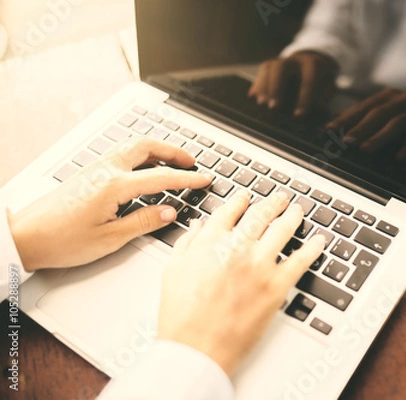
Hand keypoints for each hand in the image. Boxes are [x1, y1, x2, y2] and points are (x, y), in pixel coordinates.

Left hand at [8, 138, 211, 271]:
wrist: (25, 236)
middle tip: (191, 160)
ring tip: (173, 161)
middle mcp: (106, 170)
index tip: (204, 178)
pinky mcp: (88, 173)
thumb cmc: (61, 240)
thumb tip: (169, 211)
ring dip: (157, 150)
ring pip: (133, 147)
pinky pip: (121, 154)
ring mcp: (95, 168)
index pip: (161, 177)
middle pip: (147, 147)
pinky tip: (144, 168)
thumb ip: (144, 221)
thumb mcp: (110, 238)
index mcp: (114, 185)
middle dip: (173, 151)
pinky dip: (141, 155)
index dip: (187, 178)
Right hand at [158, 190, 325, 375]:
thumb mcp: (173, 271)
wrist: (196, 349)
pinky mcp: (276, 286)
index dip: (241, 200)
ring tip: (297, 211)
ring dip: (293, 216)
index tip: (247, 197)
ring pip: (283, 230)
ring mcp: (259, 266)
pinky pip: (301, 261)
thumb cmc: (181, 316)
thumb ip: (187, 243)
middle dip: (273, 202)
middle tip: (280, 199)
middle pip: (260, 215)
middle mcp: (237, 248)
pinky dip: (312, 248)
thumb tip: (198, 226)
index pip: (230, 210)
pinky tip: (319, 241)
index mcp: (210, 242)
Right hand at [248, 51, 338, 115]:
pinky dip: (257, 84)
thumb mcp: (329, 85)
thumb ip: (324, 95)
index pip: (308, 80)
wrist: (312, 61)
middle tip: (273, 107)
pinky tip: (253, 96)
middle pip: (281, 68)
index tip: (298, 115)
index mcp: (313, 64)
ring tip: (261, 103)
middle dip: (276, 87)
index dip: (304, 98)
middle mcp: (295, 59)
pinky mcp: (270, 65)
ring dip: (264, 86)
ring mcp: (281, 60)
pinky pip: (261, 72)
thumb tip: (317, 107)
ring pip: (269, 68)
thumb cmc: (321, 79)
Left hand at [327, 88, 405, 160]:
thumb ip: (364, 115)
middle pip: (379, 113)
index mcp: (389, 96)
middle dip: (361, 127)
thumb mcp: (387, 112)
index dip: (346, 118)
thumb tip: (335, 120)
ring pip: (398, 123)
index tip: (329, 129)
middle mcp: (404, 100)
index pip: (364, 106)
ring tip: (365, 149)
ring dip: (380, 137)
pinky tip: (400, 157)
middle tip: (346, 141)